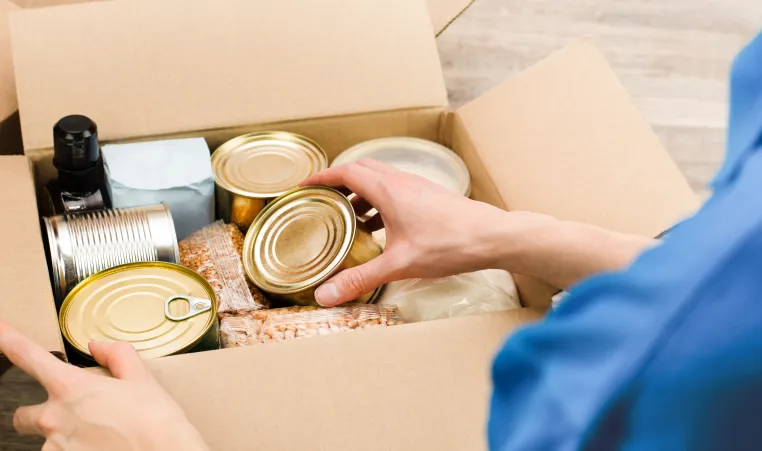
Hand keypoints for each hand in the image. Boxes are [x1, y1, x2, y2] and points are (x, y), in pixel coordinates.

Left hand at [0, 322, 208, 450]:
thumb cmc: (155, 420)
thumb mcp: (141, 377)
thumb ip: (116, 355)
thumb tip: (97, 347)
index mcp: (71, 387)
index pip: (27, 356)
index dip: (7, 339)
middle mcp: (54, 418)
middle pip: (23, 415)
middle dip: (40, 413)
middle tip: (72, 416)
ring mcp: (55, 447)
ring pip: (44, 441)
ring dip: (62, 437)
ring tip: (98, 437)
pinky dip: (76, 449)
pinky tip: (101, 446)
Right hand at [301, 159, 555, 305]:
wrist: (492, 237)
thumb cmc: (449, 244)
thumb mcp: (399, 264)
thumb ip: (360, 278)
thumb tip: (326, 295)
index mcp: (388, 190)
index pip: (347, 171)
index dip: (323, 176)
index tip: (305, 184)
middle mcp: (402, 181)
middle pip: (362, 170)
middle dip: (339, 182)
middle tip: (324, 200)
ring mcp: (418, 187)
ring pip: (381, 180)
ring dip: (361, 193)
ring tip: (349, 218)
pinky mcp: (430, 197)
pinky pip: (397, 191)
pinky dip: (380, 202)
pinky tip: (382, 229)